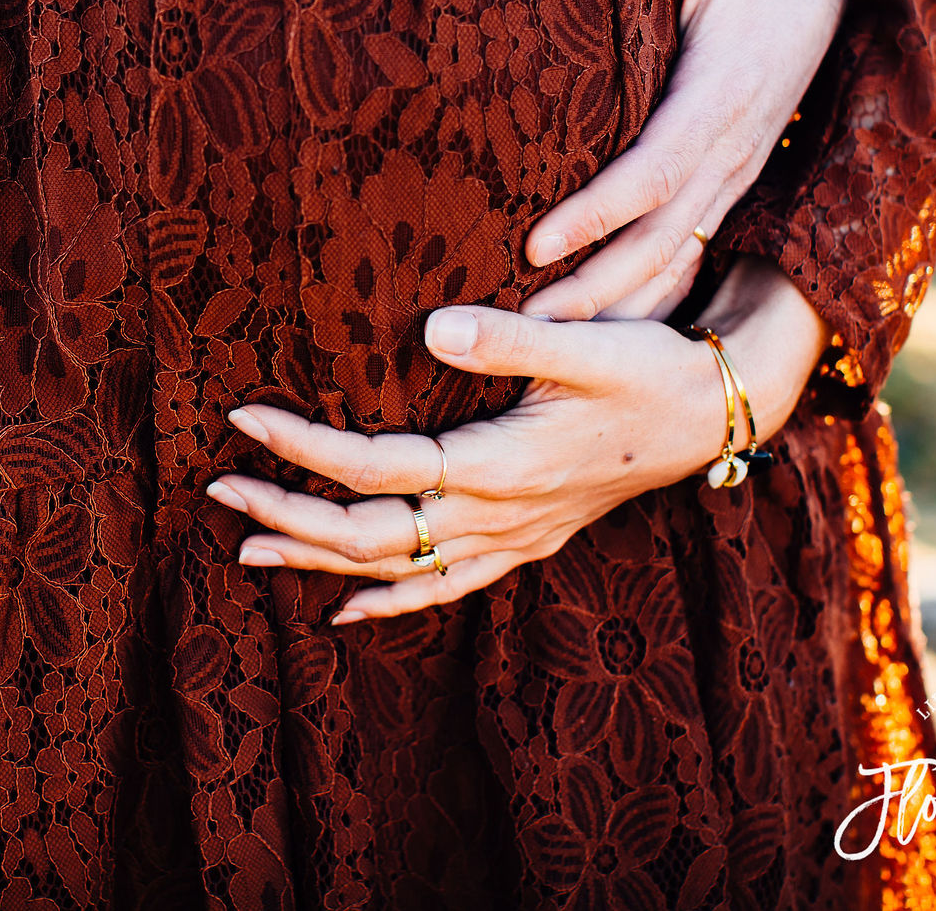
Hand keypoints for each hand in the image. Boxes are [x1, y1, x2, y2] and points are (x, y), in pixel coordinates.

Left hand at [207, 256, 826, 622]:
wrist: (717, 412)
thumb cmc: (651, 368)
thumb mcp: (585, 343)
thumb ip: (507, 338)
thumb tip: (431, 326)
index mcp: (496, 466)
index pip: (371, 468)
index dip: (301, 447)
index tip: (242, 417)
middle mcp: (495, 516)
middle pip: (365, 534)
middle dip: (286, 512)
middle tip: (217, 486)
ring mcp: (511, 539)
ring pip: (395, 570)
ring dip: (318, 560)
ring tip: (249, 548)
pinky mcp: (527, 540)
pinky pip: (445, 588)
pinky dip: (390, 602)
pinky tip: (346, 609)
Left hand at [523, 0, 847, 322]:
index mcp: (720, 96)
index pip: (651, 170)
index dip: (595, 211)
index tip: (536, 242)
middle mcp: (731, 149)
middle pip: (659, 236)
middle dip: (595, 285)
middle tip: (525, 323)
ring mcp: (733, 171)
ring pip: (673, 254)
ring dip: (615, 301)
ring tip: (546, 339)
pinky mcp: (727, 179)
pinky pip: (686, 247)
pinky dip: (646, 291)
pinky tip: (598, 327)